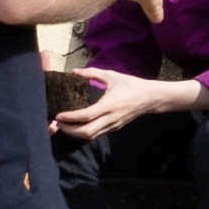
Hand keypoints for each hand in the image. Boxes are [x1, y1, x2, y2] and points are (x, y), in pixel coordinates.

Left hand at [52, 70, 197, 139]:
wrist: (150, 98)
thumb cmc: (131, 85)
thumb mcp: (112, 76)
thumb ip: (92, 73)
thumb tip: (74, 71)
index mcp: (109, 105)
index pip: (86, 116)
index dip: (70, 118)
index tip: (58, 115)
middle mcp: (110, 118)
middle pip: (86, 132)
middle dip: (69, 130)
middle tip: (57, 123)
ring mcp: (112, 126)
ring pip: (90, 136)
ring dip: (75, 134)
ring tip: (64, 126)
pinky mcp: (114, 128)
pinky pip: (96, 135)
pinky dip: (83, 133)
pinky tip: (76, 127)